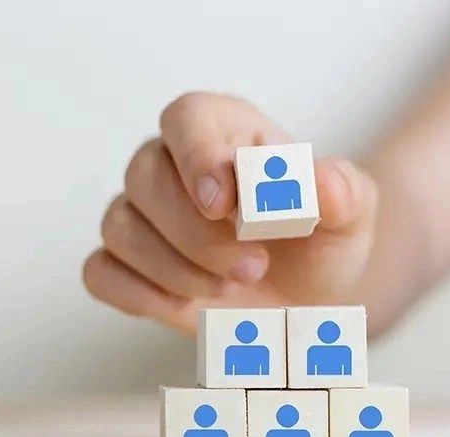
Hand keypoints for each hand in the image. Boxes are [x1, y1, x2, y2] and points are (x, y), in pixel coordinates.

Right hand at [83, 92, 378, 334]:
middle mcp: (169, 166)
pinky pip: (100, 272)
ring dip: (173, 268)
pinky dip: (135, 294)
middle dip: (196, 233)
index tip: (224, 204)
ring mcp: (141, 216)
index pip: (187, 118)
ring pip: (120, 226)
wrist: (303, 297)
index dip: (197, 155)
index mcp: (222, 131)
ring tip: (225, 289)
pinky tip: (180, 306)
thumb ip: (341, 193)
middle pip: (144, 176)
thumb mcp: (348, 216)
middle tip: (253, 267)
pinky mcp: (126, 265)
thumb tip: (323, 182)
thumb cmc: (317, 242)